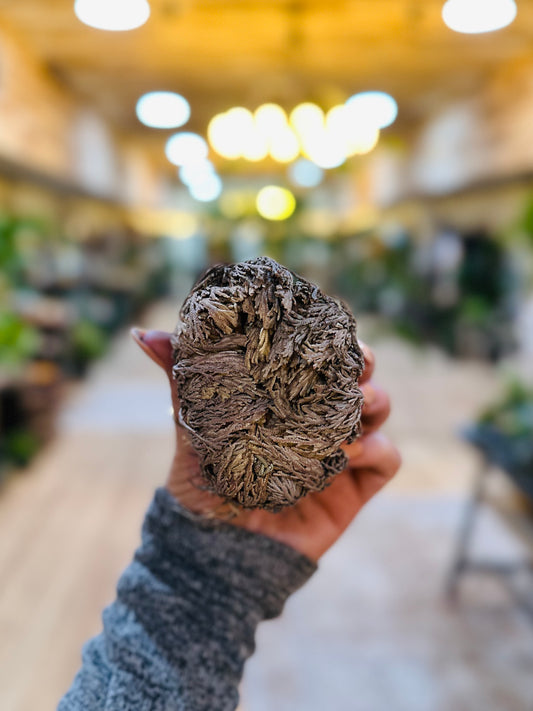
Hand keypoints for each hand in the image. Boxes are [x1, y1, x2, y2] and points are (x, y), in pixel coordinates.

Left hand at [132, 328, 400, 561]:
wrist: (217, 550)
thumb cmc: (203, 483)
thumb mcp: (192, 426)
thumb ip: (180, 379)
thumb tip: (142, 334)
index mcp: (289, 398)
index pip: (321, 358)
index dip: (331, 338)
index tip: (326, 327)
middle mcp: (319, 419)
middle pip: (360, 375)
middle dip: (362, 362)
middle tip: (352, 362)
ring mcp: (341, 452)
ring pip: (379, 409)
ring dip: (372, 401)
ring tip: (350, 408)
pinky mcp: (355, 488)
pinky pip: (387, 458)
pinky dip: (376, 448)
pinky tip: (348, 451)